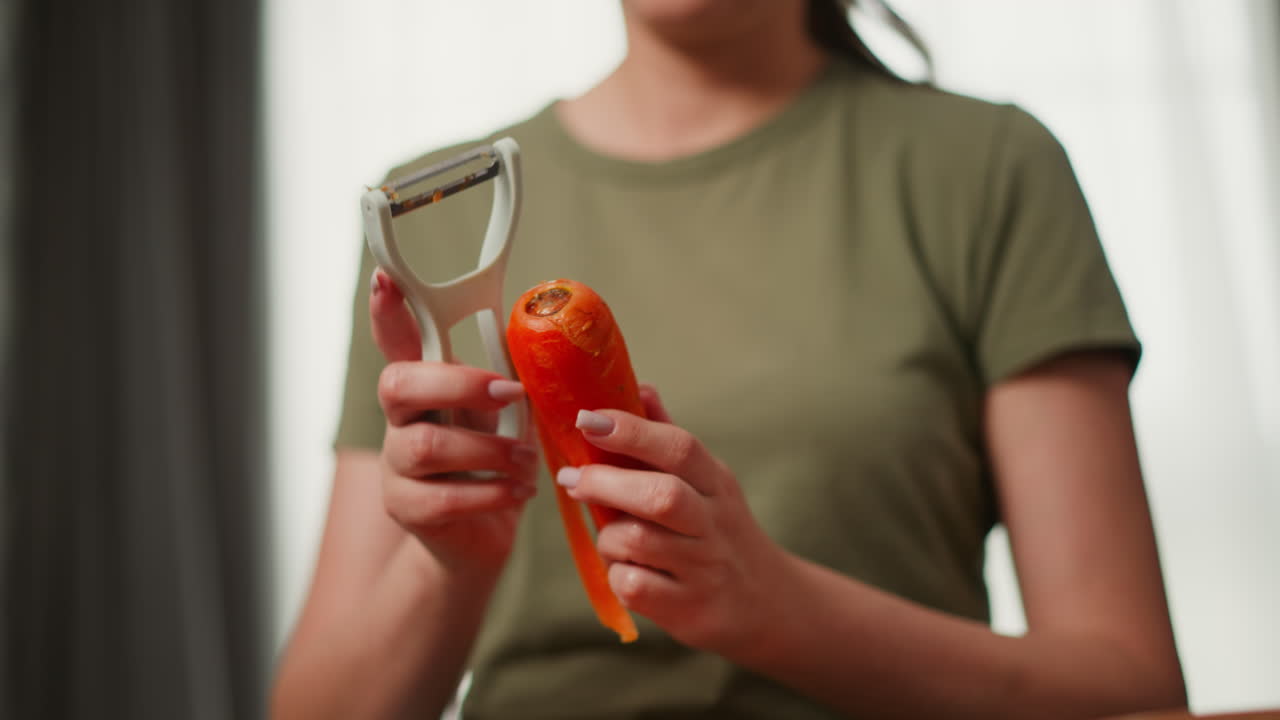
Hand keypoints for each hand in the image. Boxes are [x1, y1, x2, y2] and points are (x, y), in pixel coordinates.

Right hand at [370, 270, 537, 573]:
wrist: (478, 538)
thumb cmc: (494, 461)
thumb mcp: (504, 412)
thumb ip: (509, 378)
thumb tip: (550, 338)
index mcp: (425, 385)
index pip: (396, 339)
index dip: (388, 311)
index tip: (385, 279)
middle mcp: (399, 420)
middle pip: (399, 384)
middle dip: (458, 383)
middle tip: (511, 394)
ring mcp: (396, 465)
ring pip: (428, 445)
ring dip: (491, 449)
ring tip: (527, 460)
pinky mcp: (407, 509)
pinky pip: (446, 497)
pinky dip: (493, 492)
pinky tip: (519, 491)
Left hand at [554, 388, 789, 656]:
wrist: (766, 604)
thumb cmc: (718, 531)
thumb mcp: (706, 482)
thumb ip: (668, 438)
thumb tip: (640, 386)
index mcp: (714, 482)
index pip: (679, 447)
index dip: (631, 431)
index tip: (586, 419)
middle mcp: (714, 522)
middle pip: (661, 495)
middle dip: (606, 483)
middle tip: (572, 479)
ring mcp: (704, 567)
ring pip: (637, 541)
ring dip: (608, 536)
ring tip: (610, 535)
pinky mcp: (689, 608)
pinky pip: (634, 587)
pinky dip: (618, 576)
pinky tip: (627, 571)